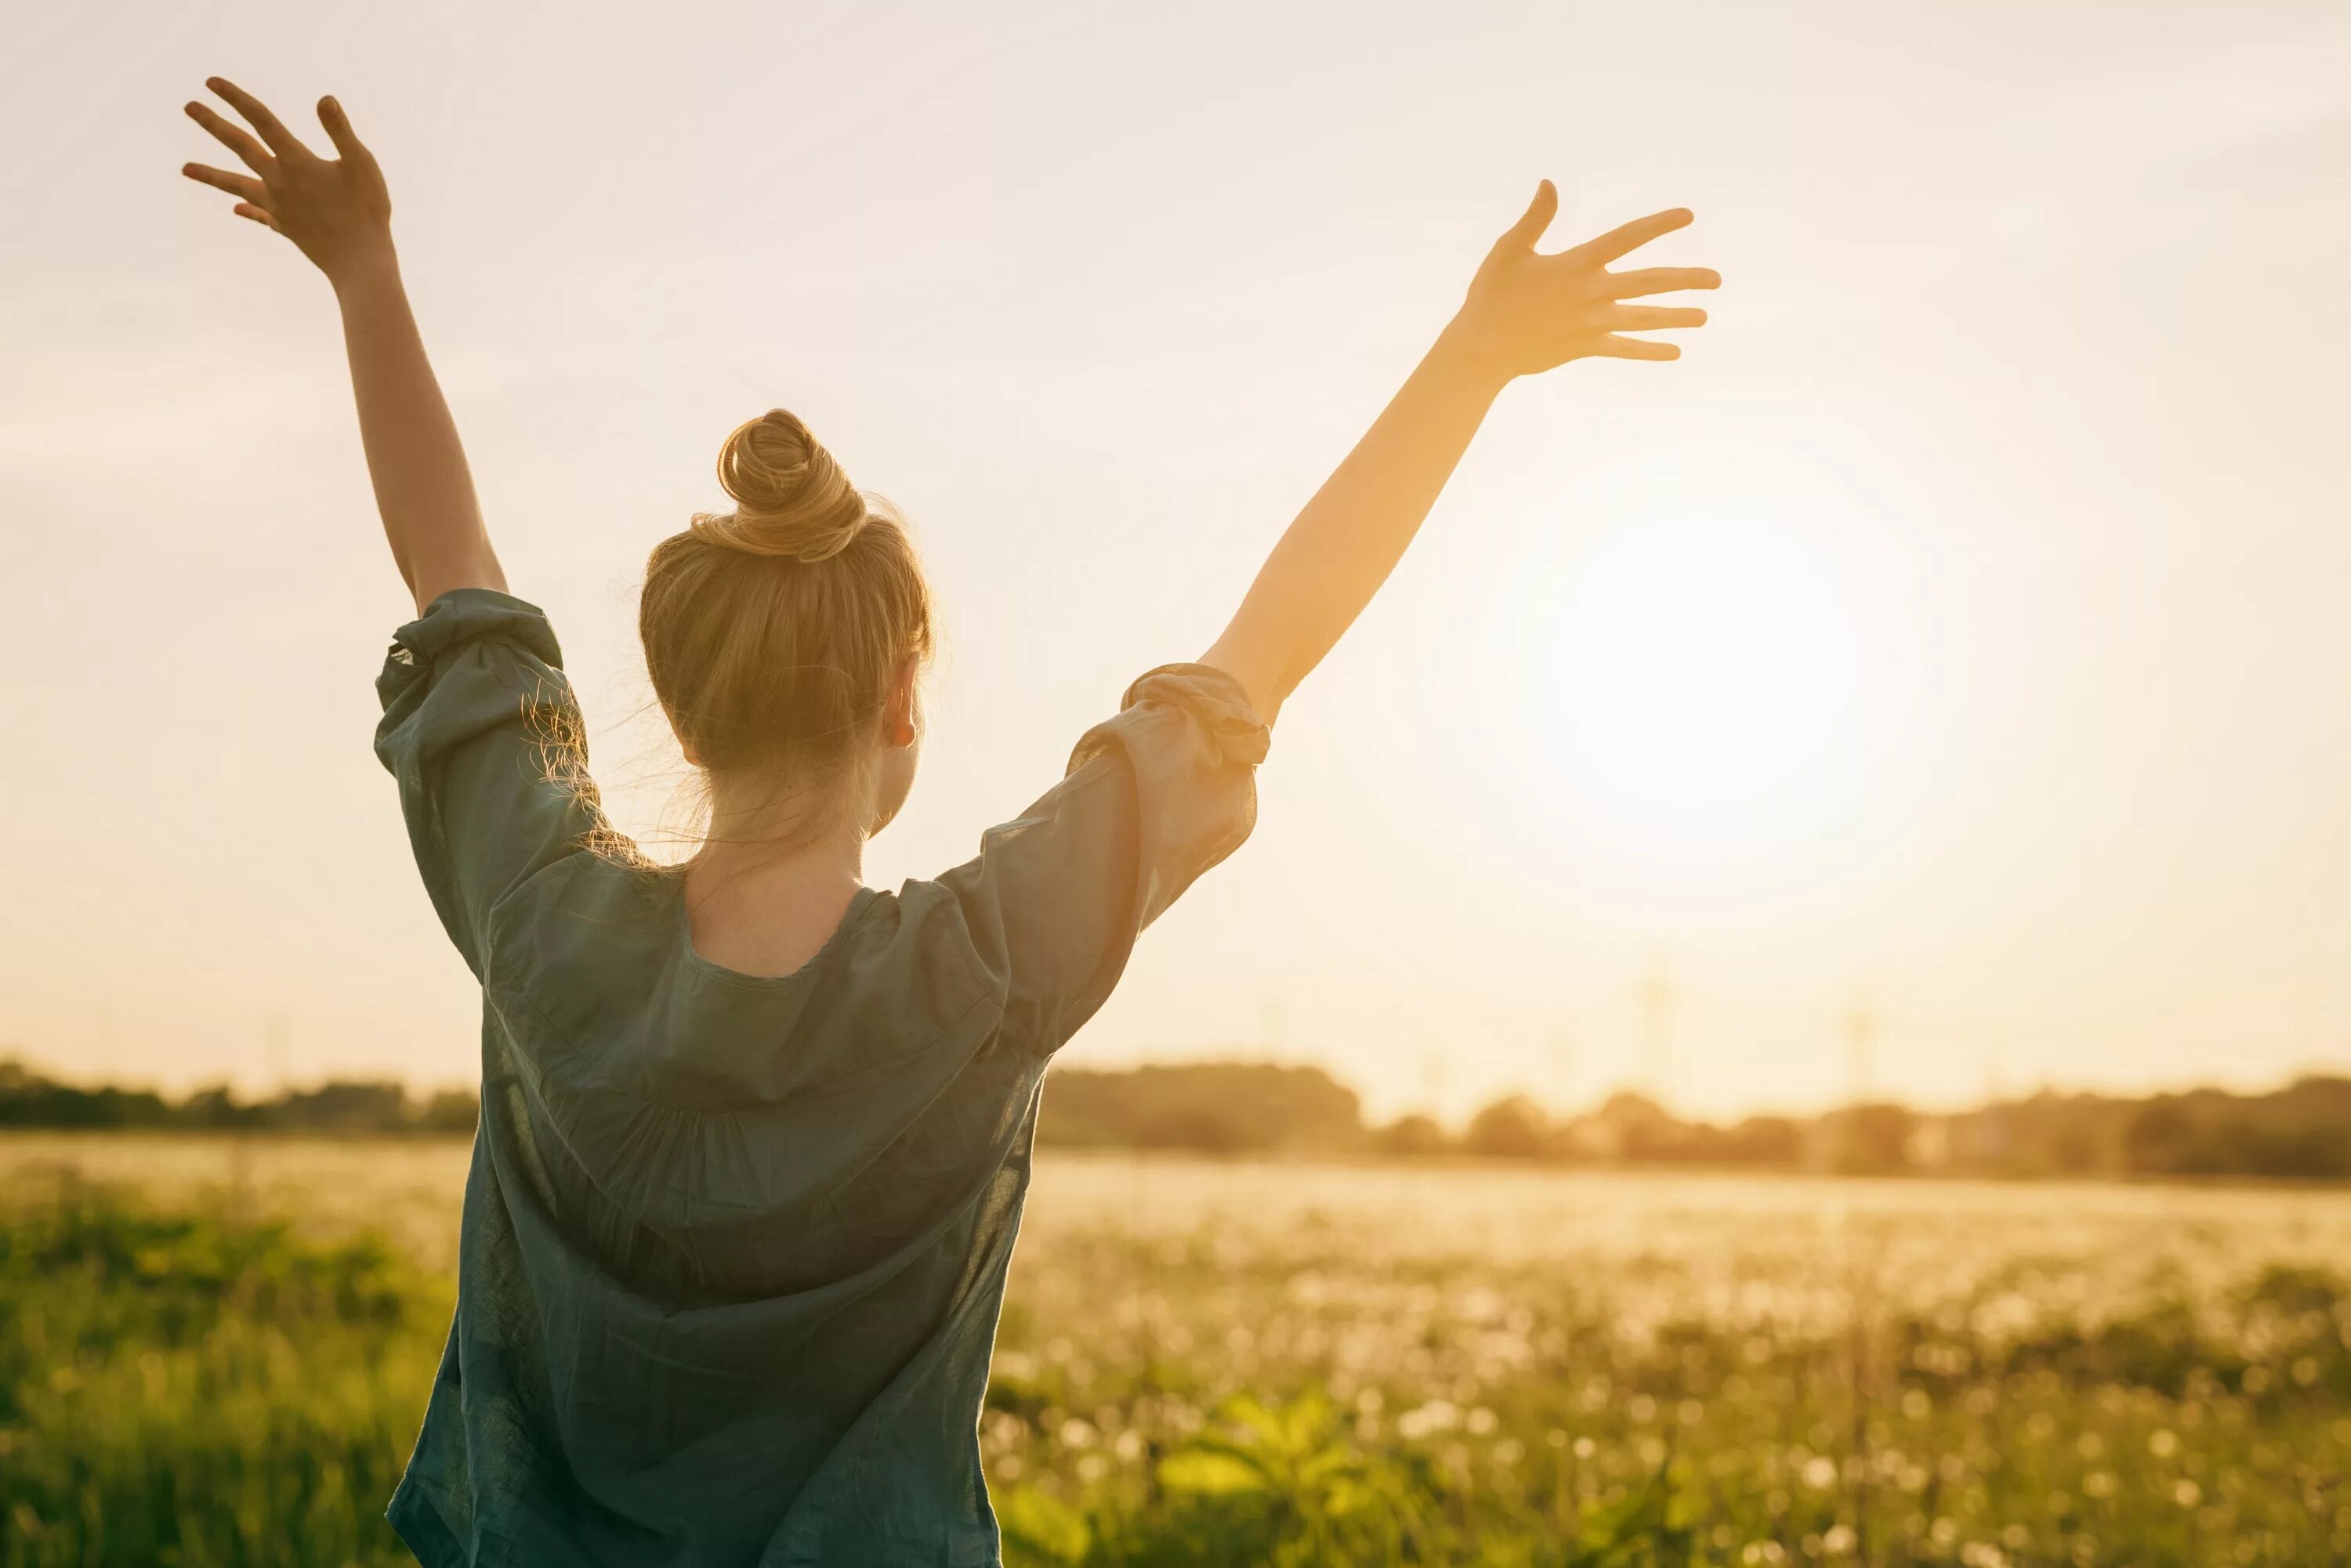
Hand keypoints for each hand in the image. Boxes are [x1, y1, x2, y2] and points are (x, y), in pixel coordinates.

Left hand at [181, 78, 392, 289]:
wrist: (360, 262)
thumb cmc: (367, 211)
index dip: (237, 99)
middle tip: (188, 107)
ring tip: (185, 169)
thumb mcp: (362, 164)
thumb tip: (324, 98)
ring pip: (237, 185)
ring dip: (210, 175)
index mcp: (297, 162)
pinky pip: (260, 214)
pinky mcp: (285, 226)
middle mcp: (280, 182)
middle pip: (240, 147)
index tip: (211, 82)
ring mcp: (279, 206)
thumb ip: (340, 131)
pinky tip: (236, 209)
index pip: (262, 121)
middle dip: (214, 125)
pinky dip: (247, 210)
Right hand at [1445, 181, 1719, 380]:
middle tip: (1717, 279)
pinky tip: (1674, 352)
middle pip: (1649, 283)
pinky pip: (1624, 350)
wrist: (1481, 348)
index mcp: (1576, 264)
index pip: (1626, 238)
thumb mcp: (1509, 250)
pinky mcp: (1585, 347)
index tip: (1687, 215)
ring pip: (1643, 318)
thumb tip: (1549, 183)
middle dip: (1685, 281)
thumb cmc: (1492, 295)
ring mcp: (1591, 324)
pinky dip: (1649, 351)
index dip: (1658, 225)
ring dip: (1676, 317)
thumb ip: (1536, 218)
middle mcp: (1591, 294)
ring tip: (1705, 316)